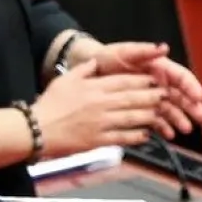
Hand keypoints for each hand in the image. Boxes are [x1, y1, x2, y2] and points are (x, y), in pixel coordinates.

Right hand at [32, 60, 164, 155]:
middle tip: (165, 95)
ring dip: (148, 115)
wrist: (35, 130)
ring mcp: (100, 122)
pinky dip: (135, 136)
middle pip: (132, 98)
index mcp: (93, 88)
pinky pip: (122, 137)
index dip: (143, 81)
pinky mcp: (97, 140)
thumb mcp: (65, 80)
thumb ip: (84, 70)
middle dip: (152, 96)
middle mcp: (100, 104)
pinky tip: (146, 134)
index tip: (155, 80)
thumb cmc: (48, 105)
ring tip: (159, 113)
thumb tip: (96, 61)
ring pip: (131, 117)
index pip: (124, 81)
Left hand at [72, 39, 201, 138]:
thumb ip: (144, 51)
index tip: (198, 96)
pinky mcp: (141, 108)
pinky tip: (168, 134)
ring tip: (185, 129)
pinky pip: (155, 119)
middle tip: (200, 117)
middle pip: (180, 95)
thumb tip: (163, 47)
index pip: (181, 77)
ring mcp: (151, 96)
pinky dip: (163, 126)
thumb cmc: (108, 57)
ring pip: (170, 109)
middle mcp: (158, 83)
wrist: (90, 70)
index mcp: (159, 68)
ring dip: (179, 119)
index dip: (191, 86)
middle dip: (191, 106)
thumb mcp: (124, 52)